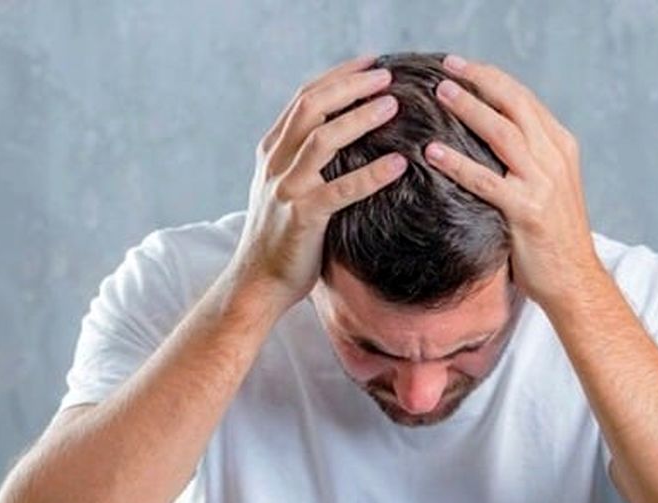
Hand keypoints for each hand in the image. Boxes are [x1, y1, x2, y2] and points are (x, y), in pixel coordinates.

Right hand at [229, 53, 408, 313]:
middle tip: (387, 76)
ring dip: (360, 117)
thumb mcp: (288, 189)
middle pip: (312, 107)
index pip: (305, 98)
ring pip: (322, 139)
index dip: (338, 76)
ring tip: (393, 104)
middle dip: (351, 86)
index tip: (371, 63)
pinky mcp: (302, 217)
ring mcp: (286, 189)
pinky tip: (399, 163)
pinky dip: (372, 174)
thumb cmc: (283, 238)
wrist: (258, 283)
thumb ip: (306, 162)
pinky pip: (341, 190)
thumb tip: (346, 138)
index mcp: (273, 151)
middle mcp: (276, 163)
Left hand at [422, 54, 599, 308]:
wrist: (575, 280)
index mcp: (560, 147)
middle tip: (447, 66)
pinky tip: (432, 152)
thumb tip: (485, 140)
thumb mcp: (547, 187)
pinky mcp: (527, 211)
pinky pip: (486, 181)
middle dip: (480, 80)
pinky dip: (457, 163)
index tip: (463, 66)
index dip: (492, 78)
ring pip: (502, 133)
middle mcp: (554, 158)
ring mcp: (543, 184)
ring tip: (440, 92)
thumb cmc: (552, 237)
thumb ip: (525, 161)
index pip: (524, 99)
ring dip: (469, 108)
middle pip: (514, 104)